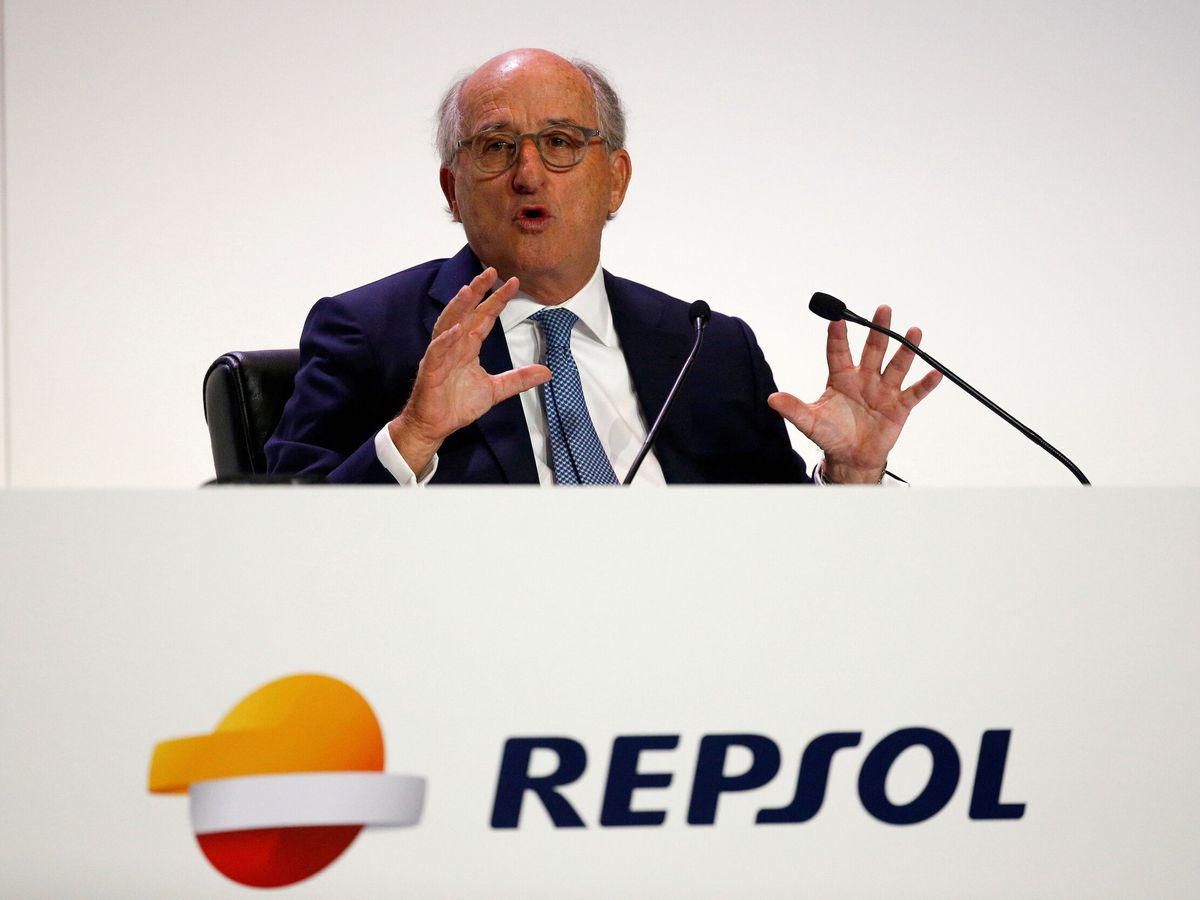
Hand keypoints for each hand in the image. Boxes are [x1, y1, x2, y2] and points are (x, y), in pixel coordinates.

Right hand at [389, 267, 550, 472]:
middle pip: (465, 312)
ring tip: (470, 290)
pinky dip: (445, 340)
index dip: (497, 300)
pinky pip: (437, 352)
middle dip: (478, 291)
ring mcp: (440, 356)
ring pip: (448, 324)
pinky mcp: (430, 371)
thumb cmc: (457, 405)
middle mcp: (454, 346)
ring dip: (459, 306)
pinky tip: (456, 330)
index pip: (484, 317)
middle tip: (491, 271)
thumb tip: (547, 371)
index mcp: (468, 348)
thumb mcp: (495, 390)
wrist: (435, 427)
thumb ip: (518, 379)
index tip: (513, 283)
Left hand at [767, 305, 941, 483]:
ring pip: (896, 365)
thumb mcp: (809, 422)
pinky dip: (925, 383)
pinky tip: (934, 372)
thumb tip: (772, 399)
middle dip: (878, 330)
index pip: (838, 352)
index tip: (836, 318)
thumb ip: (793, 408)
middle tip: (883, 310)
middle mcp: (865, 378)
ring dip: (906, 349)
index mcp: (841, 378)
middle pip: (873, 349)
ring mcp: (884, 390)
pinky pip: (914, 392)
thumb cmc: (831, 435)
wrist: (851, 457)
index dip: (838, 336)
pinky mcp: (899, 406)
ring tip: (913, 331)